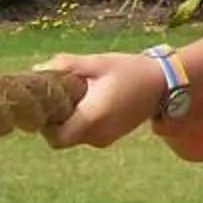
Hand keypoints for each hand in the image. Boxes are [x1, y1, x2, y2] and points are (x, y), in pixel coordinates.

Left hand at [39, 52, 171, 149]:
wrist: (165, 84)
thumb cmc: (131, 71)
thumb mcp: (97, 63)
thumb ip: (66, 66)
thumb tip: (37, 69)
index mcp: (92, 119)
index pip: (54, 137)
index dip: (44, 123)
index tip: (47, 101)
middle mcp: (97, 136)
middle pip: (62, 139)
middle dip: (55, 120)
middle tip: (59, 95)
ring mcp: (105, 139)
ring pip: (74, 137)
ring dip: (69, 120)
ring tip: (77, 94)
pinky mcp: (111, 137)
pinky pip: (87, 134)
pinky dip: (81, 122)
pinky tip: (89, 100)